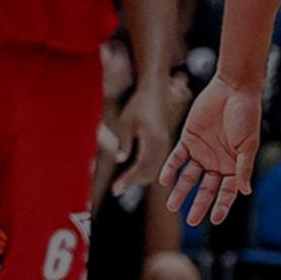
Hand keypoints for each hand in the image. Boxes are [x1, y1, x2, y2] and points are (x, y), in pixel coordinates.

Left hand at [111, 82, 173, 196]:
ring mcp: (166, 143)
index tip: (115, 189)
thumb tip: (120, 160)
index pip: (141, 166)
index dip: (128, 180)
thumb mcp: (127, 121)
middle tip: (116, 190)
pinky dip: (146, 170)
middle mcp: (163, 144)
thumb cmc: (139, 104)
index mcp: (154, 140)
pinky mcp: (164, 141)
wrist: (155, 89)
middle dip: (133, 182)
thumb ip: (124, 141)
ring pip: (155, 168)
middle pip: (150, 171)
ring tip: (123, 183)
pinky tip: (134, 171)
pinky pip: (157, 162)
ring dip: (140, 178)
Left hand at [159, 73, 260, 224]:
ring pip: (189, 177)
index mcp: (234, 164)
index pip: (227, 190)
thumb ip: (244, 167)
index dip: (222, 205)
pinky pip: (177, 158)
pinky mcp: (188, 139)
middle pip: (206, 188)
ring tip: (172, 206)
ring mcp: (202, 151)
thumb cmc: (247, 115)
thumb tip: (246, 191)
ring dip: (181, 191)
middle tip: (191, 220)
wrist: (233, 88)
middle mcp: (217, 161)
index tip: (215, 220)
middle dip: (199, 204)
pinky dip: (171, 169)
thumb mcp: (248, 144)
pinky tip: (165, 180)